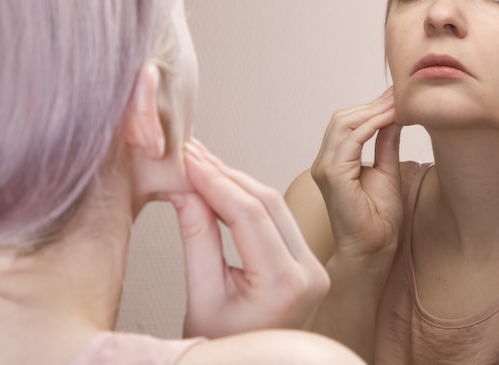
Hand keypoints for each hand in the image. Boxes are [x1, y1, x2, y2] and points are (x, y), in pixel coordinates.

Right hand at [171, 139, 329, 337]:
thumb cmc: (224, 349)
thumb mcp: (201, 296)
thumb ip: (196, 237)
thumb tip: (184, 187)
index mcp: (285, 284)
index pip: (249, 214)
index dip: (215, 181)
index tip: (188, 159)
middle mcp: (310, 272)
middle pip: (267, 203)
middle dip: (225, 174)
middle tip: (192, 153)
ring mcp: (314, 267)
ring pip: (274, 206)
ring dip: (236, 183)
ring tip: (201, 164)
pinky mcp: (308, 264)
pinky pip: (278, 220)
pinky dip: (248, 200)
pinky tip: (222, 186)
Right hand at [311, 88, 402, 260]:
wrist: (372, 251)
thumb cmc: (378, 221)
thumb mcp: (387, 171)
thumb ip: (385, 144)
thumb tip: (394, 117)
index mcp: (334, 162)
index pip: (348, 124)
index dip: (372, 107)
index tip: (397, 95)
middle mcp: (325, 162)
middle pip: (343, 118)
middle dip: (372, 104)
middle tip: (400, 93)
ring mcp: (325, 168)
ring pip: (343, 124)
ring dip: (372, 110)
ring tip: (398, 103)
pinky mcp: (332, 176)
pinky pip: (350, 140)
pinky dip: (371, 125)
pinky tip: (390, 118)